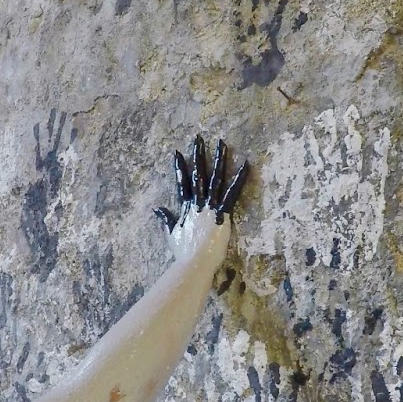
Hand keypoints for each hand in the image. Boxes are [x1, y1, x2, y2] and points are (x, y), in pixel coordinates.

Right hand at [154, 135, 247, 263]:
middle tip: (198, 138)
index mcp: (186, 208)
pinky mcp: (222, 213)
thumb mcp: (172, 234)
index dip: (179, 168)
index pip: (182, 183)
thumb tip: (156, 209)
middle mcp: (197, 203)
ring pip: (214, 178)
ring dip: (218, 159)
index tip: (177, 152)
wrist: (194, 263)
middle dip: (198, 155)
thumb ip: (166, 220)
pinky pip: (232, 192)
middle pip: (197, 174)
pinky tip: (246, 164)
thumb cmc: (184, 252)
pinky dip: (239, 178)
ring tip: (221, 143)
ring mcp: (210, 206)